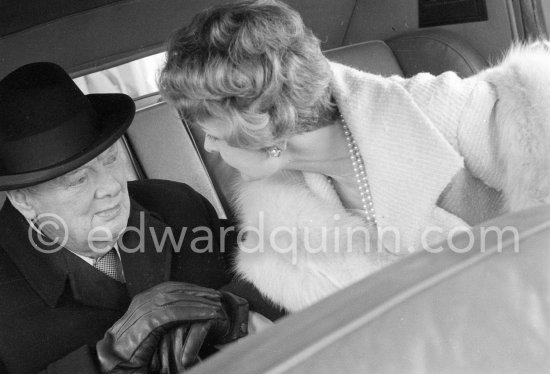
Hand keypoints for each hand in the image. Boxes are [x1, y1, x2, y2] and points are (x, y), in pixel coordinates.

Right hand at [95, 282, 248, 372]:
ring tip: (217, 306)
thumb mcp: (150, 326)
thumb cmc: (134, 347)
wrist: (116, 360)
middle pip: (178, 290)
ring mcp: (146, 308)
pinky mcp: (149, 321)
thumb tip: (184, 311)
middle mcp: (144, 299)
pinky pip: (177, 313)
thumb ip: (163, 316)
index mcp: (144, 298)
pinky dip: (196, 313)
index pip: (173, 287)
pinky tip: (209, 315)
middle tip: (217, 296)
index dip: (192, 288)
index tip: (208, 292)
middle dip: (199, 292)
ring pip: (180, 300)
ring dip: (201, 302)